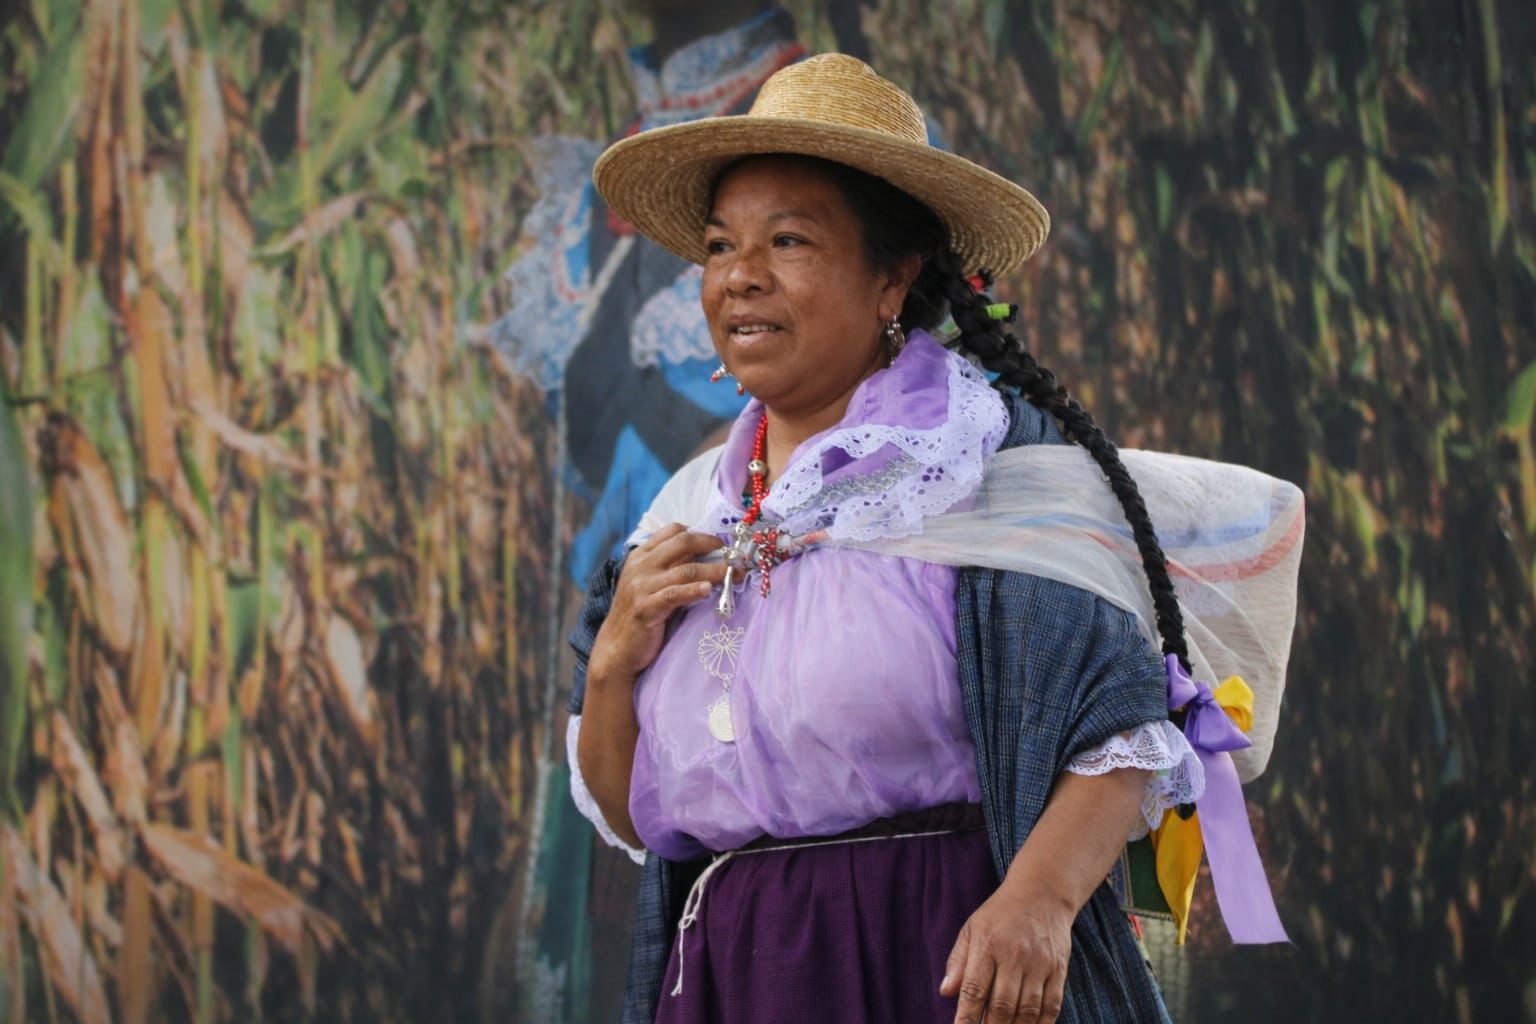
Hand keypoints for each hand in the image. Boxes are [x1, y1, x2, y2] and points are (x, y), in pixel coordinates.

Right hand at [589, 523, 729, 680]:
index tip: (721, 542)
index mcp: (641, 555)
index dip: (700, 533)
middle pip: (683, 543)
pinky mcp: (646, 609)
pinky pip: (675, 594)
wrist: (616, 648)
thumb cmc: (640, 615)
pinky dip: (694, 590)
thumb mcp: (650, 584)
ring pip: (686, 570)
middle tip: (734, 555)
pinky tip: (709, 590)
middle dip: (712, 545)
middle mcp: (640, 566)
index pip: (673, 530)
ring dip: (715, 570)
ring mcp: (641, 586)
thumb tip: (709, 559)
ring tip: (735, 574)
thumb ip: (670, 568)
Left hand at [940, 883, 1073, 1023]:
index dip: (966, 1017)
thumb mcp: (971, 929)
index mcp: (987, 944)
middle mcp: (1014, 955)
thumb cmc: (1000, 914)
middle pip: (1002, 1005)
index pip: (974, 989)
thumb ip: (958, 962)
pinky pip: (1051, 1005)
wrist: (1042, 893)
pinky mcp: (1058, 969)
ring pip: (1027, 1010)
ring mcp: (1039, 963)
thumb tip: (946, 992)